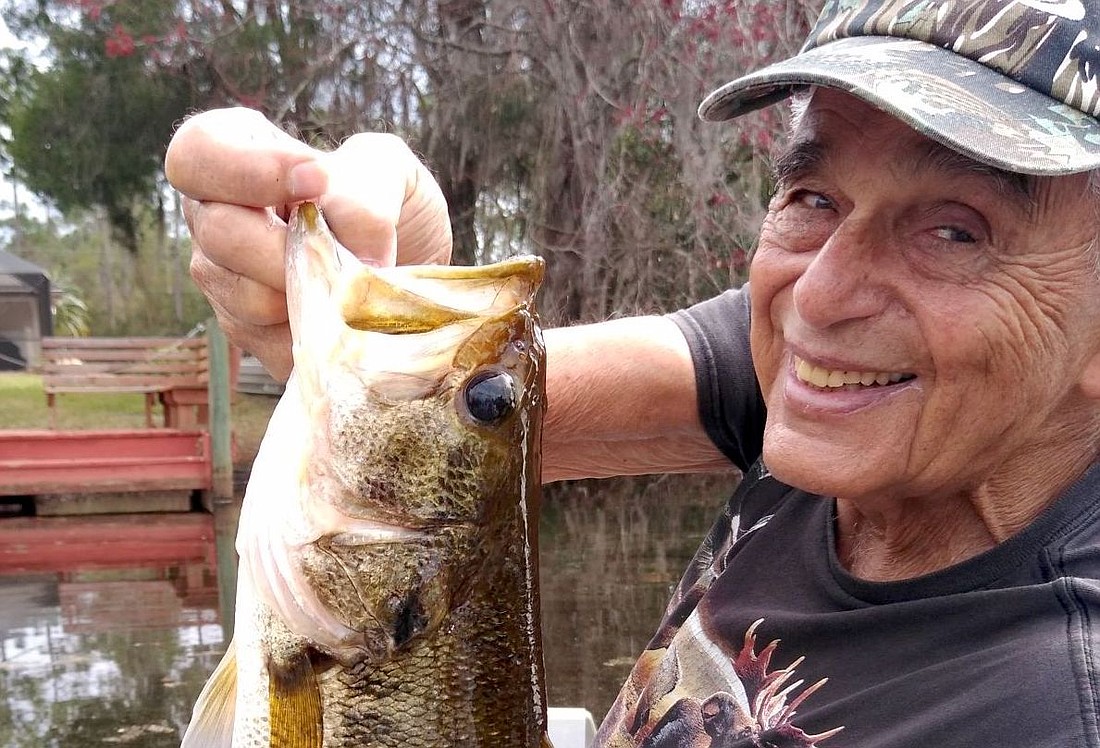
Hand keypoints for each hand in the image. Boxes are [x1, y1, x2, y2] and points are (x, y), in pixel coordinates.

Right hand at [164, 107, 451, 379]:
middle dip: (289, 247)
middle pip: (217, 232)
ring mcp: (228, 282)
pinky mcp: (255, 338)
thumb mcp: (391, 172)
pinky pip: (277, 342)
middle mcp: (216, 218)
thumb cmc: (394, 208)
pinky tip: (350, 316)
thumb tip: (353, 250)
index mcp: (238, 155)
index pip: (197, 153)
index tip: (315, 181)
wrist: (420, 279)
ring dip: (314, 293)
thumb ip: (366, 189)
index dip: (246, 169)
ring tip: (356, 283)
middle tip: (341, 254)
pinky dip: (324, 330)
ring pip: (245, 296)